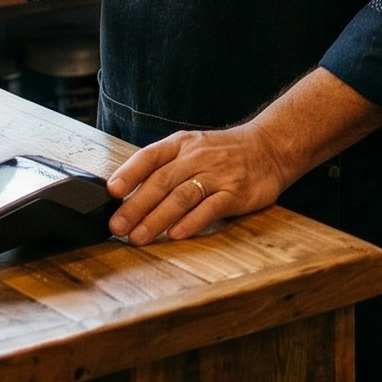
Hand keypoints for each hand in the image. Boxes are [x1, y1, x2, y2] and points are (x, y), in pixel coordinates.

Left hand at [106, 124, 294, 245]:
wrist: (270, 148)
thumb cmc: (224, 153)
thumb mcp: (192, 148)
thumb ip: (164, 167)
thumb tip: (126, 193)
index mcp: (182, 144)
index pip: (150, 156)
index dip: (129, 173)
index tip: (111, 191)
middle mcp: (197, 157)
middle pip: (161, 182)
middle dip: (135, 206)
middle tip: (117, 227)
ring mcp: (217, 174)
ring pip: (181, 196)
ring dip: (157, 219)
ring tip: (139, 237)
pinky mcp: (235, 192)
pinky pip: (209, 208)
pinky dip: (191, 222)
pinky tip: (176, 234)